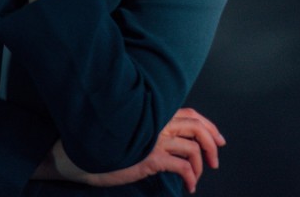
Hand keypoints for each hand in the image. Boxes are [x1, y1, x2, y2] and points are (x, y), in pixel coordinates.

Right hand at [54, 108, 224, 193]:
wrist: (81, 156)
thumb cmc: (105, 145)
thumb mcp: (131, 132)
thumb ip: (151, 128)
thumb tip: (174, 139)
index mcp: (152, 113)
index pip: (189, 113)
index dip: (208, 125)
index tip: (217, 139)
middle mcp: (155, 122)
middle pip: (196, 127)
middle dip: (212, 143)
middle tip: (214, 160)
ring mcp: (153, 139)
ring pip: (193, 148)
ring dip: (201, 165)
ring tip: (196, 177)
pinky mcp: (150, 157)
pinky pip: (183, 167)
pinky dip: (191, 177)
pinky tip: (188, 186)